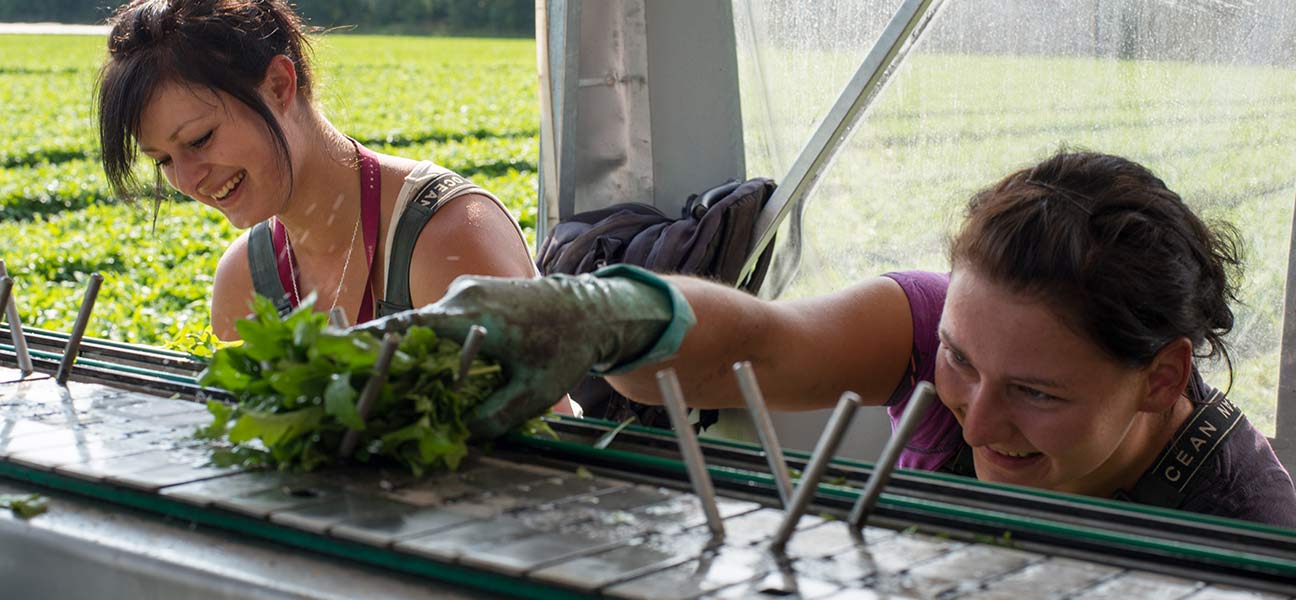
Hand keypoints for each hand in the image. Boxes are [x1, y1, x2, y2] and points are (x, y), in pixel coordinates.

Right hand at [351, 266, 693, 438]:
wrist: (593, 308)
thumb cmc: (566, 347)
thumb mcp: (535, 391)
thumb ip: (496, 416)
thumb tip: (459, 437)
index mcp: (469, 314)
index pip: (403, 327)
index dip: (364, 341)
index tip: (328, 352)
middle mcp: (460, 296)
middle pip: (402, 325)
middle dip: (372, 351)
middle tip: (338, 376)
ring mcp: (464, 292)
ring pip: (419, 322)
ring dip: (398, 348)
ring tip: (369, 378)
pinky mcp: (472, 296)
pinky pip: (436, 319)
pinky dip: (422, 341)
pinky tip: (413, 369)